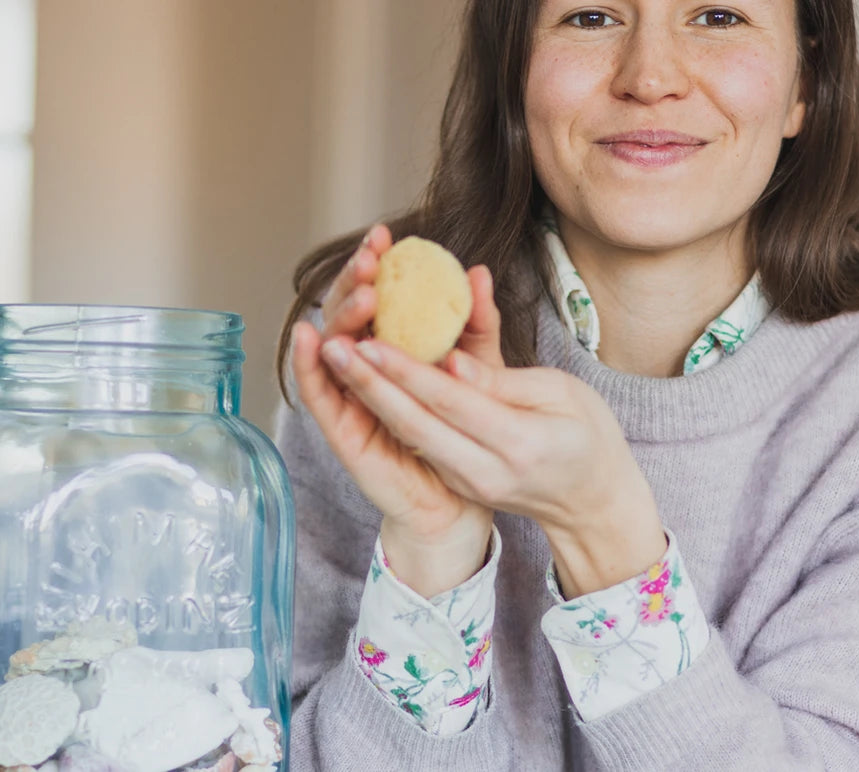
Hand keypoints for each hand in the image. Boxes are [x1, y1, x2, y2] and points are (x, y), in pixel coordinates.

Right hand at [290, 225, 502, 596]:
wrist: (463, 498)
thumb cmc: (468, 430)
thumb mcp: (478, 369)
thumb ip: (477, 324)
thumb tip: (480, 271)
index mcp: (394, 349)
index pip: (375, 298)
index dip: (374, 267)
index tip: (385, 235)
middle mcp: (366, 370)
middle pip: (347, 316)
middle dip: (353, 283)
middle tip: (370, 258)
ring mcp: (349, 399)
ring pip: (331, 349)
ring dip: (338, 317)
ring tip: (358, 292)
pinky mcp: (342, 433)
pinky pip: (320, 397)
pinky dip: (310, 368)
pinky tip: (312, 338)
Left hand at [320, 334, 666, 598]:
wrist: (592, 502)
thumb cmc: (587, 436)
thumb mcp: (563, 393)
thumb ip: (503, 380)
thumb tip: (451, 361)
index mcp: (520, 443)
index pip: (451, 402)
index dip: (408, 372)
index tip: (371, 340)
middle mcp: (487, 470)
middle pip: (416, 423)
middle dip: (369, 383)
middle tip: (332, 344)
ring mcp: (471, 482)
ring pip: (410, 435)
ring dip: (370, 396)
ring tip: (337, 356)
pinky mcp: (460, 482)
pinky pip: (420, 442)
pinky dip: (391, 410)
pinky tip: (367, 379)